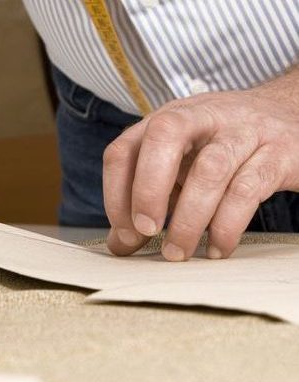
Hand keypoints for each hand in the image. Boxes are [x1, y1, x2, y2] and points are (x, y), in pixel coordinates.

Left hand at [103, 71, 298, 260]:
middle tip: (147, 231)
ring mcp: (243, 131)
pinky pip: (248, 190)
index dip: (116, 193)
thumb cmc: (222, 145)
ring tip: (178, 251)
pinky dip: (226, 225)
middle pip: (164, 137)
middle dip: (148, 190)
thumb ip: (147, 200)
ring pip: (210, 168)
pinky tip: (217, 247)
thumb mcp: (179, 166)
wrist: (292, 114)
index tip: (125, 232)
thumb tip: (120, 245)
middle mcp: (202, 116)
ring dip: (188, 218)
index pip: (124, 149)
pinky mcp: (279, 153)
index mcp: (167, 119)